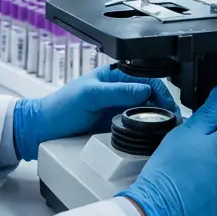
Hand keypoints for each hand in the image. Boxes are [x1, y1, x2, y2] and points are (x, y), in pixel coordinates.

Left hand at [12, 66, 178, 162]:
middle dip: (164, 108)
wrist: (44, 130)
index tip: (169, 108)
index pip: (147, 79)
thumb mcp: (90, 95)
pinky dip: (146, 132)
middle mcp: (120, 92)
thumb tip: (144, 90)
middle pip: (151, 97)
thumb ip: (117, 91)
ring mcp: (119, 110)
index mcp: (115, 76)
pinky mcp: (116, 127)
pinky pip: (137, 127)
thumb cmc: (62, 106)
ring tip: (166, 132)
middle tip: (172, 124)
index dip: (161, 92)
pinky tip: (151, 139)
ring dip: (157, 121)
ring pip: (146, 113)